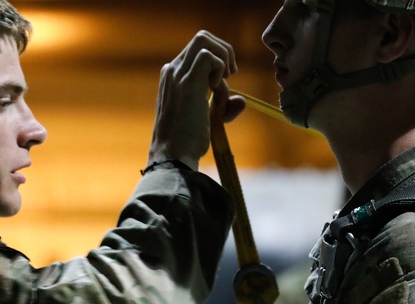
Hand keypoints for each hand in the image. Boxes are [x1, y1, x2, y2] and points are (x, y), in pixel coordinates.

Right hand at [147, 30, 246, 170]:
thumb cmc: (186, 142)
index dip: (218, 62)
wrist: (173, 156)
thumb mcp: (206, 119)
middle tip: (230, 76)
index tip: (224, 85)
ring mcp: (178, 74)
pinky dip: (220, 71)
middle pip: (202, 37)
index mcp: (172, 76)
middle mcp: (173, 70)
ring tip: (221, 87)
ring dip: (223, 59)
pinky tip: (215, 93)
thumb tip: (242, 100)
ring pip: (204, 39)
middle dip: (224, 52)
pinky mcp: (188, 82)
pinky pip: (209, 56)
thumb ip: (223, 106)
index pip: (198, 50)